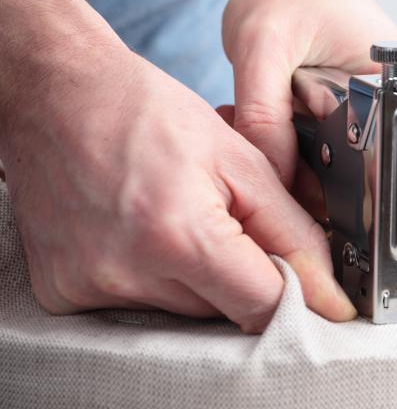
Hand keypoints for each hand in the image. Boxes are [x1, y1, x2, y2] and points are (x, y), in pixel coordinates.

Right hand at [0, 39, 355, 332]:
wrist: (56, 94)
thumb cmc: (144, 112)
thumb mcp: (237, 159)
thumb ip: (289, 230)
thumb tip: (328, 291)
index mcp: (178, 234)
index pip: (262, 309)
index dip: (298, 298)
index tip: (316, 293)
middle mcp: (127, 272)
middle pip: (222, 313)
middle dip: (241, 275)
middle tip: (225, 221)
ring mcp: (88, 287)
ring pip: (181, 313)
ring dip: (196, 276)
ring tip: (176, 217)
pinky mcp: (62, 292)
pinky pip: (135, 307)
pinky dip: (152, 278)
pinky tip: (140, 232)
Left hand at [223, 0, 396, 184]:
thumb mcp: (263, 51)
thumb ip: (264, 117)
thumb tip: (276, 179)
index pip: (382, 164)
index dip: (329, 179)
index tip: (291, 157)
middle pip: (358, 173)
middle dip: (307, 161)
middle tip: (283, 106)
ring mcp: (387, 107)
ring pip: (340, 166)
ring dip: (301, 151)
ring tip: (283, 101)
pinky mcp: (365, 111)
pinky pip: (331, 151)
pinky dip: (300, 141)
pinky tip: (285, 109)